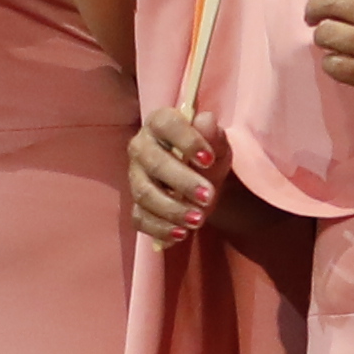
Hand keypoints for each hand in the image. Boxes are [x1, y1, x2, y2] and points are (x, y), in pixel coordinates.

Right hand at [128, 104, 221, 243]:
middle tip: (208, 196)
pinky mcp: (136, 204)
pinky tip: (181, 233)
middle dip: (182, 182)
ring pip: (144, 193)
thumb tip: (205, 121)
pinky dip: (160, 228)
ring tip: (198, 220)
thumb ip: (213, 134)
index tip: (208, 159)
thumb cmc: (207, 157)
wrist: (202, 183)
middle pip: (154, 163)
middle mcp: (141, 147)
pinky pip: (140, 217)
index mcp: (160, 123)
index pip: (167, 124)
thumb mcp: (218, 145)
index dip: (187, 141)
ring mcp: (135, 177)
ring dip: (171, 208)